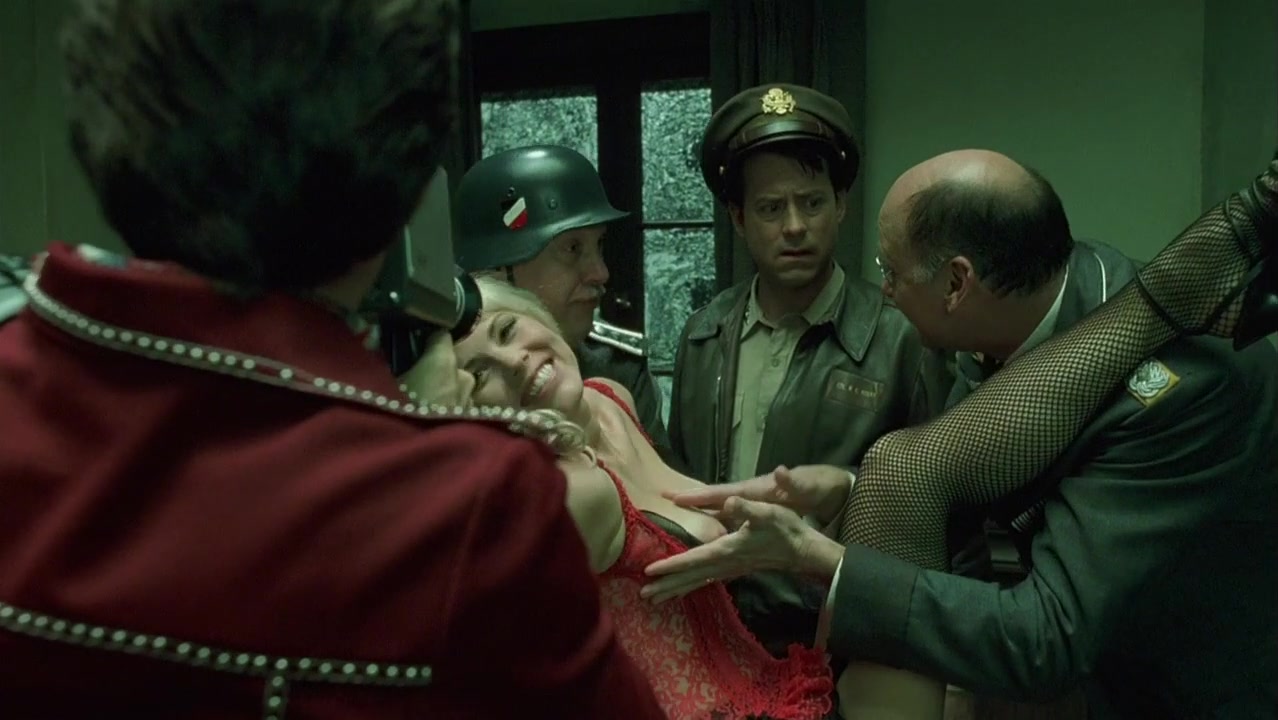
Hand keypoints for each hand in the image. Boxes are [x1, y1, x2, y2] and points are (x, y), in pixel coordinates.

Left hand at [640, 496, 843, 603]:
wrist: (803, 550)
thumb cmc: (785, 529)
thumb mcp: (768, 512)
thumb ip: (748, 508)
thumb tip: (731, 500)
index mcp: (727, 549)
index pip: (694, 559)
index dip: (672, 565)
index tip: (650, 572)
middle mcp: (725, 563)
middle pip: (691, 577)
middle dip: (667, 586)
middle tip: (643, 596)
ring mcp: (730, 569)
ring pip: (697, 582)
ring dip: (676, 590)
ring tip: (654, 599)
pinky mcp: (735, 568)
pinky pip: (706, 580)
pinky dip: (691, 586)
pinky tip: (683, 590)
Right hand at [664, 464, 851, 525]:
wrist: (828, 487)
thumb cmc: (814, 487)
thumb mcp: (805, 487)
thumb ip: (792, 482)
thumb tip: (781, 470)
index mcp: (755, 489)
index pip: (721, 492)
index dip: (699, 496)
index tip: (675, 498)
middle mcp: (746, 494)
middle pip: (712, 499)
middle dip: (688, 499)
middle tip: (660, 497)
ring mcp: (748, 504)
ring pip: (716, 510)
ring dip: (696, 510)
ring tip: (671, 515)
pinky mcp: (753, 514)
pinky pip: (726, 520)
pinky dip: (711, 524)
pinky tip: (700, 536)